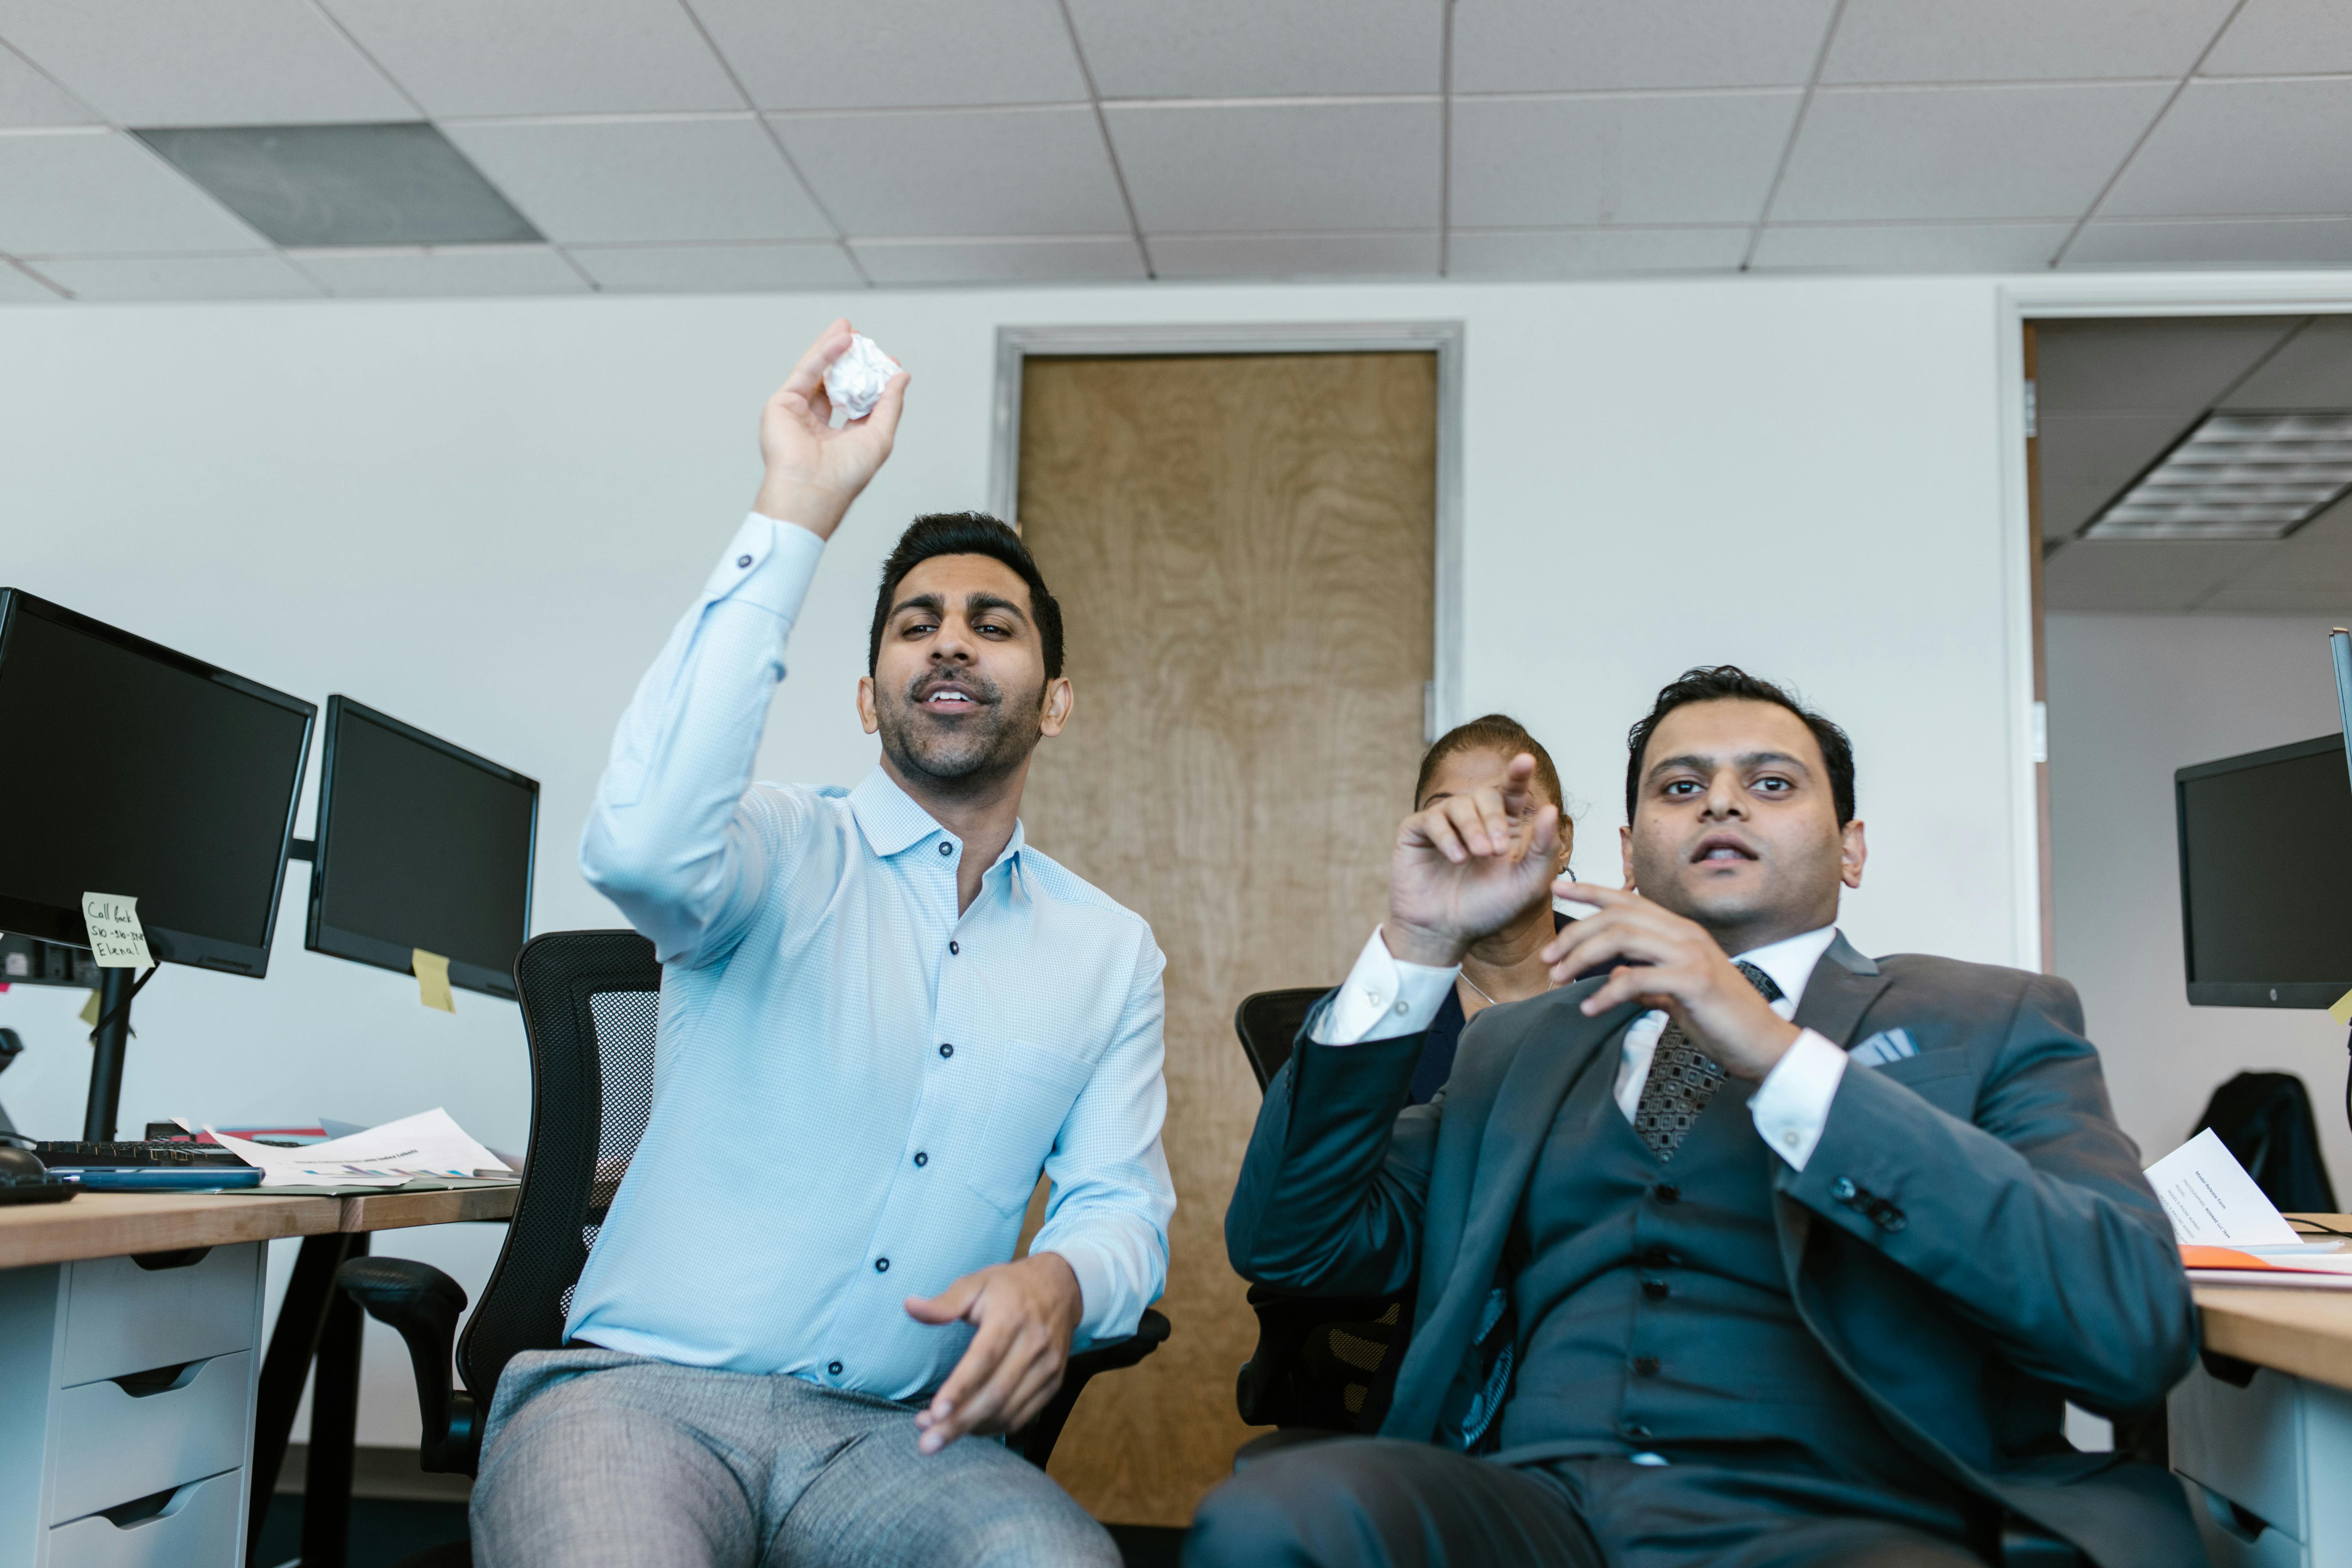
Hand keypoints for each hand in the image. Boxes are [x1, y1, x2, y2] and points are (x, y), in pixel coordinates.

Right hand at [751, 318, 910, 538]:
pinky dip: (824, 353)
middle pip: (835, 383)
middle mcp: (817, 425)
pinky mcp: (783, 403)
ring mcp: (798, 413)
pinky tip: (841, 340)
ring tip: (849, 328)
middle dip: (848, 359)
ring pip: (818, 373)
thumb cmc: (845, 474)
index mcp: (840, 438)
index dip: (871, 380)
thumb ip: (890, 404)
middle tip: (861, 337)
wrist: (812, 487)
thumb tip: (902, 377)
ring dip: (833, 348)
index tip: (886, 361)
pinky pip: (807, 372)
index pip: (857, 402)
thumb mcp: (879, 435)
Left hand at [903, 1252, 1082, 1453]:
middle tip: (927, 1443)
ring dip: (971, 1428)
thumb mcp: (976, 1283)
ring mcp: (1047, 1367)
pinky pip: (1022, 1415)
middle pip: (995, 1393)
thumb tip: (909, 1306)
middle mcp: (1034, 1344)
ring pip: (1008, 1410)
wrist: (1061, 1287)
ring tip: (936, 1435)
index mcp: (1011, 1316)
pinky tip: (967, 1427)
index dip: (960, 1387)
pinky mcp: (1054, 1383)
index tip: (935, 1412)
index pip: (984, 1357)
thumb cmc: (1010, 1287)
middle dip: (959, 1423)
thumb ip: (944, 1302)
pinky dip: (993, 1427)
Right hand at [1385, 753, 1559, 967]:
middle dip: (1493, 817)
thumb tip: (1550, 807)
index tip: (1526, 761)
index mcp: (1502, 827)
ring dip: (1472, 828)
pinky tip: (1457, 859)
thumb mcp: (1527, 883)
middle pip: (1486, 794)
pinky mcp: (1416, 832)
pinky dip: (1447, 836)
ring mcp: (1443, 824)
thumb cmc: (1486, 909)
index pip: (1511, 791)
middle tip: (1497, 850)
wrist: (1446, 932)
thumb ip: (1543, 848)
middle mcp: (1473, 820)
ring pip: (1458, 804)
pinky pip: (1431, 819)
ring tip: (1477, 857)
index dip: (1518, 774)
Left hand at [1538, 883, 1799, 1081]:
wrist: (1763, 1043)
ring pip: (1623, 937)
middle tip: (1547, 957)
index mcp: (1680, 931)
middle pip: (1617, 916)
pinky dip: (1607, 992)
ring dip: (1582, 956)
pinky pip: (1637, 978)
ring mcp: (1691, 954)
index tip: (1556, 889)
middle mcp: (1685, 934)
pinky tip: (1590, 1009)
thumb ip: (1647, 981)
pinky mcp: (1694, 981)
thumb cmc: (1721, 1019)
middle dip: (1575, 933)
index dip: (1590, 892)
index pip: (1628, 901)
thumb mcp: (1676, 994)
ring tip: (1558, 978)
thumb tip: (1616, 977)